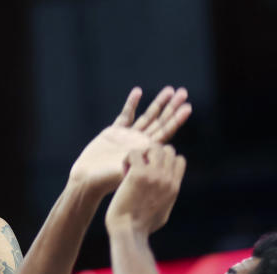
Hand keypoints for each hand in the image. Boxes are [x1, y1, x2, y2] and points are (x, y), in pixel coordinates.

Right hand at [69, 86, 190, 197]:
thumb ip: (139, 161)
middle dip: (171, 107)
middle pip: (160, 121)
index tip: (188, 107)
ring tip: (169, 90)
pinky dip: (131, 104)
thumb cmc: (107, 180)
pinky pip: (126, 115)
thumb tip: (153, 154)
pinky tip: (138, 92)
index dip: (176, 120)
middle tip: (183, 92)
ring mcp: (128, 137)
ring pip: (147, 116)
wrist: (88, 179)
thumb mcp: (127, 171)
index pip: (165, 132)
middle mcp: (140, 143)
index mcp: (146, 152)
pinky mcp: (114, 133)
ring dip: (158, 103)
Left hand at [106, 144, 186, 235]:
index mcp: (174, 187)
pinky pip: (134, 152)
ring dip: (141, 154)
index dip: (166, 160)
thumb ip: (166, 199)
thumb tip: (166, 196)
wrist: (129, 232)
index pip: (179, 160)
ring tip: (131, 168)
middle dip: (153, 154)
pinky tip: (124, 171)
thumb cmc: (141, 228)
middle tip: (140, 167)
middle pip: (167, 150)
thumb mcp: (162, 213)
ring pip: (153, 148)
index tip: (153, 170)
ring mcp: (154, 175)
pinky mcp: (138, 175)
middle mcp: (167, 179)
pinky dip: (128, 158)